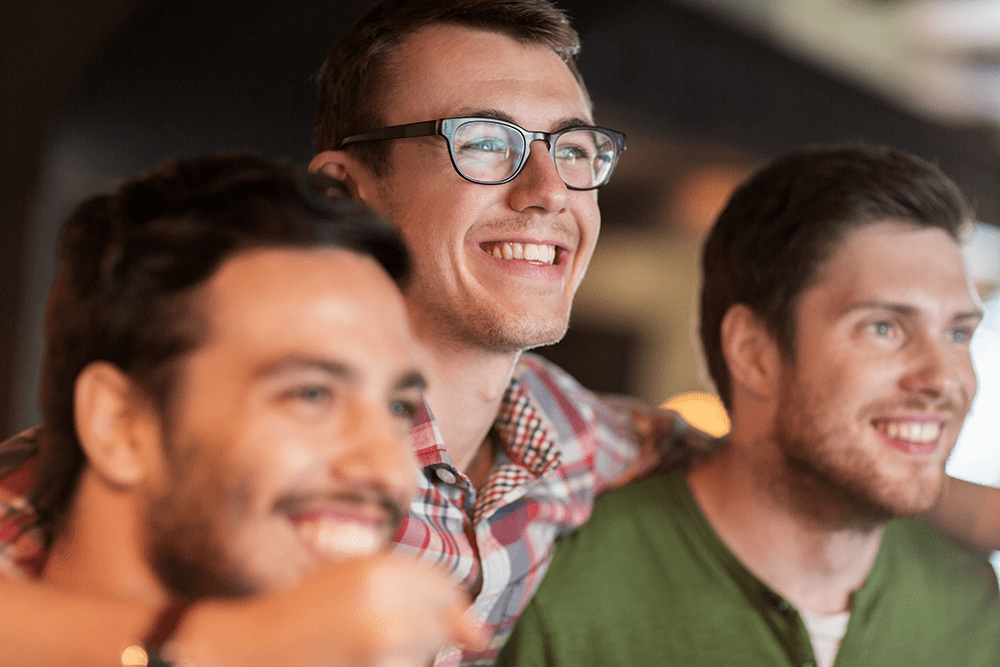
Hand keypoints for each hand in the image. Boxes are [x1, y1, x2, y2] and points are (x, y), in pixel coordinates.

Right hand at [178, 553, 486, 666]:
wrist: (241, 652)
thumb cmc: (299, 615)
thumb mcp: (356, 584)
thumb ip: (422, 595)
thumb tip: (482, 636)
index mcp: (379, 573)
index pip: (447, 591)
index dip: (436, 604)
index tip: (407, 611)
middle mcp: (384, 614)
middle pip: (441, 630)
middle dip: (417, 634)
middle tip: (365, 635)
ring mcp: (379, 654)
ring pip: (424, 659)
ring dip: (403, 658)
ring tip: (357, 653)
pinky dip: (389, 666)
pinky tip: (355, 662)